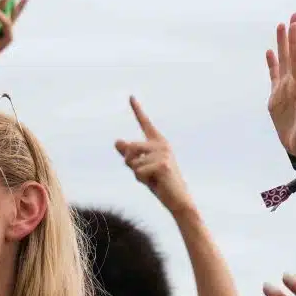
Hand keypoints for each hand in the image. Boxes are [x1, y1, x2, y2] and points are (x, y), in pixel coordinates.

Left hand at [113, 97, 192, 214]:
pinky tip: (156, 183)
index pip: (145, 124)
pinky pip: (138, 171)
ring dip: (137, 174)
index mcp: (158, 142)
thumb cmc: (160, 184)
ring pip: (132, 161)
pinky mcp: (162, 164)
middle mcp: (161, 144)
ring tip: (153, 179)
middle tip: (146, 174)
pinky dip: (142, 180)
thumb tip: (117, 141)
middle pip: (129, 148)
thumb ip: (129, 155)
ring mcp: (163, 153)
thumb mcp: (141, 167)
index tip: (130, 96)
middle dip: (130, 163)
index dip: (137, 109)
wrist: (178, 200)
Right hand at [264, 15, 295, 161]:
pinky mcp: (277, 97)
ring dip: (283, 43)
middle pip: (292, 55)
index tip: (295, 23)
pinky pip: (274, 74)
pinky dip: (272, 62)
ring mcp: (285, 90)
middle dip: (293, 35)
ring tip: (282, 25)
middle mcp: (294, 85)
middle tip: (295, 14)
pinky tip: (271, 51)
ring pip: (283, 61)